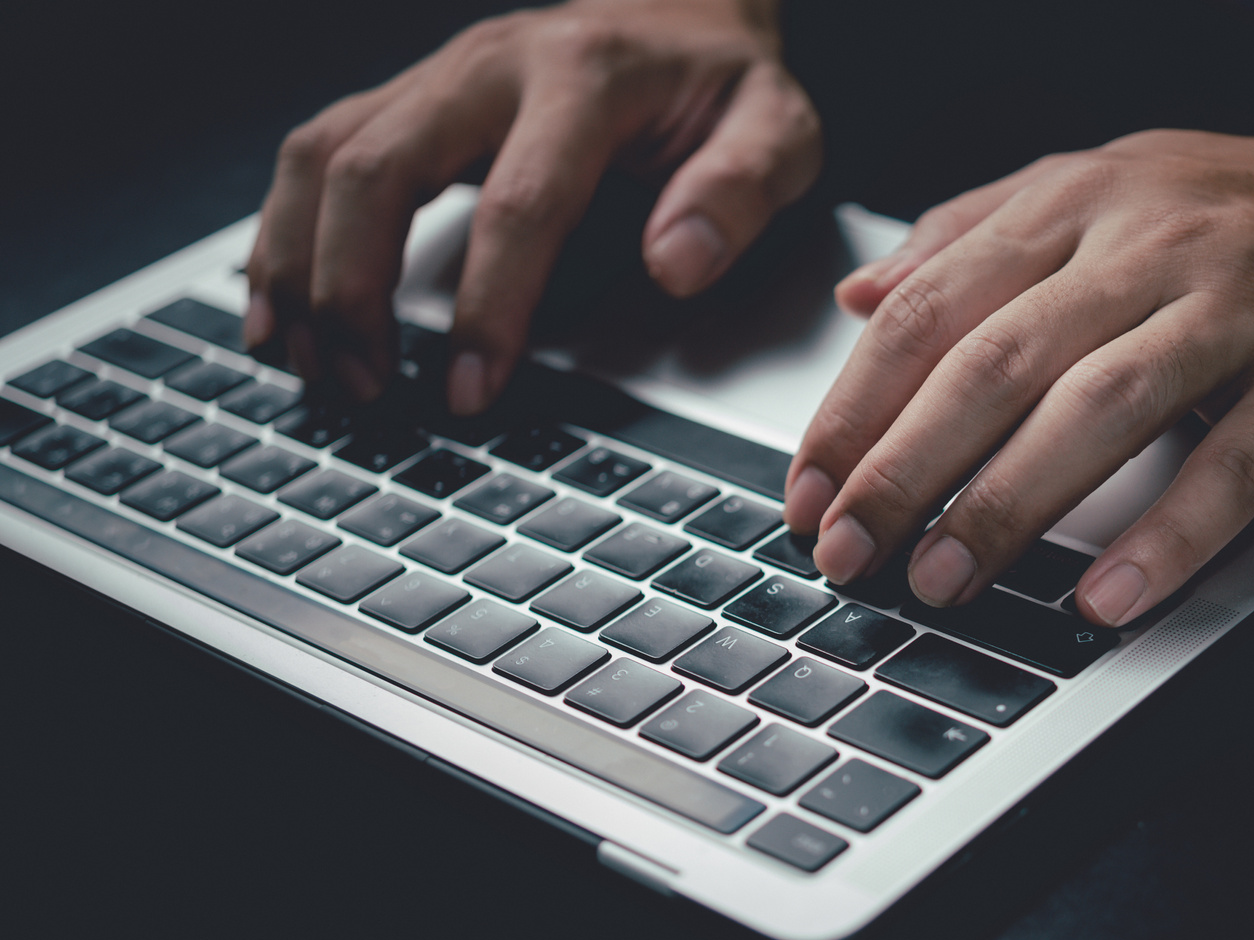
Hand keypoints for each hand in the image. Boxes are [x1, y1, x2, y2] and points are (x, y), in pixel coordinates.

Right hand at [243, 0, 819, 412]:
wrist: (678, 7)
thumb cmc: (723, 84)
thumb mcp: (775, 128)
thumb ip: (738, 192)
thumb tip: (676, 264)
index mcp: (585, 76)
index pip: (521, 202)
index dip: (487, 305)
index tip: (469, 389)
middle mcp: (491, 64)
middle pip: (377, 166)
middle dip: (354, 288)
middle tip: (364, 385)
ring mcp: (436, 77)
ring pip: (323, 155)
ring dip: (298, 265)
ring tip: (306, 362)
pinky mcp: (406, 98)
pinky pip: (315, 152)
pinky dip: (283, 233)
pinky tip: (280, 305)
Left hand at [784, 124, 1253, 627]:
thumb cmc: (1245, 210)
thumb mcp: (1098, 187)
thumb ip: (973, 235)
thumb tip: (862, 296)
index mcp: (1077, 203)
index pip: (934, 307)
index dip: (859, 407)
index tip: (809, 490)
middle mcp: (1146, 244)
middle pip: (995, 362)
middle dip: (905, 469)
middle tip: (848, 551)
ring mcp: (1237, 307)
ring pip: (1098, 409)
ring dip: (1009, 505)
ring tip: (945, 581)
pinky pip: (1233, 465)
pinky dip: (1166, 537)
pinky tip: (1104, 598)